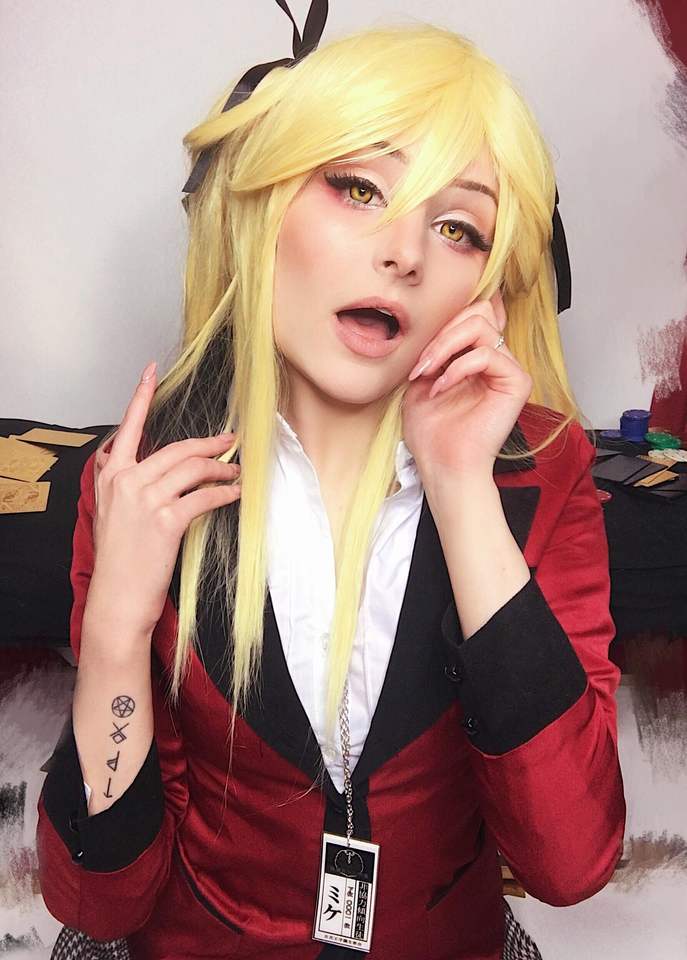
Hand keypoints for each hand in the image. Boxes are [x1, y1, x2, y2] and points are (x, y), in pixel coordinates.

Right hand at [85, 361, 241, 638]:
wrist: (117, 597)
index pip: (128, 426)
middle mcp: (125, 480)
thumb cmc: (120, 558)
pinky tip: (235, 495)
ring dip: (222, 469)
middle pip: (177, 448)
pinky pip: (204, 496)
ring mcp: (145, 499)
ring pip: (194, 469)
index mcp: (110, 474)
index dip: (141, 395)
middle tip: (231, 440)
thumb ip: (125, 483)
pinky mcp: (165, 520)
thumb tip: (156, 466)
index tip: (152, 370)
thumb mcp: (111, 512)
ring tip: (236, 473)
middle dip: (210, 443)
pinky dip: (224, 494)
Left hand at [401, 292, 532, 477]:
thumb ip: (431, 350)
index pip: (469, 314)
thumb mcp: (420, 380)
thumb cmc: (431, 432)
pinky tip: (441, 388)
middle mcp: (495, 359)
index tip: (419, 355)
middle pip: (476, 311)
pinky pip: (487, 354)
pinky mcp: (517, 383)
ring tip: (427, 372)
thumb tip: (432, 323)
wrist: (443, 465)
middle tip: (421, 364)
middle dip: (440, 334)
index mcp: (475, 357)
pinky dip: (458, 368)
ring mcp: (508, 370)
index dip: (442, 324)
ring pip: (480, 325)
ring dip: (445, 346)